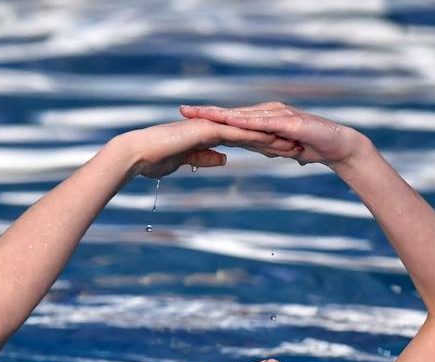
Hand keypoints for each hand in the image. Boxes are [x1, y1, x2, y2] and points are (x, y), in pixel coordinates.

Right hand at [119, 118, 297, 179]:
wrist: (137, 154)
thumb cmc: (153, 160)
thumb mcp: (185, 162)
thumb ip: (205, 158)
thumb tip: (223, 160)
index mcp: (209, 136)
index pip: (242, 141)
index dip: (262, 147)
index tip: (281, 153)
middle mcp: (213, 128)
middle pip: (251, 134)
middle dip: (274, 141)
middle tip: (298, 147)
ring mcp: (212, 127)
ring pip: (249, 132)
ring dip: (272, 139)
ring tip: (295, 146)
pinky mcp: (208, 130)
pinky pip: (237, 134)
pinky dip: (256, 138)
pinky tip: (273, 141)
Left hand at [178, 102, 369, 166]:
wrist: (337, 146)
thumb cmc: (310, 147)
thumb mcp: (281, 148)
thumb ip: (267, 145)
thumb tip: (256, 148)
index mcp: (263, 119)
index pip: (231, 118)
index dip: (209, 117)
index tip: (186, 117)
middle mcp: (268, 112)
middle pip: (232, 112)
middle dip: (207, 111)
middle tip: (182, 110)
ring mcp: (278, 115)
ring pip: (244, 115)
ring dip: (222, 115)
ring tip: (200, 114)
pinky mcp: (289, 123)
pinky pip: (264, 123)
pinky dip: (246, 122)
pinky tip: (230, 122)